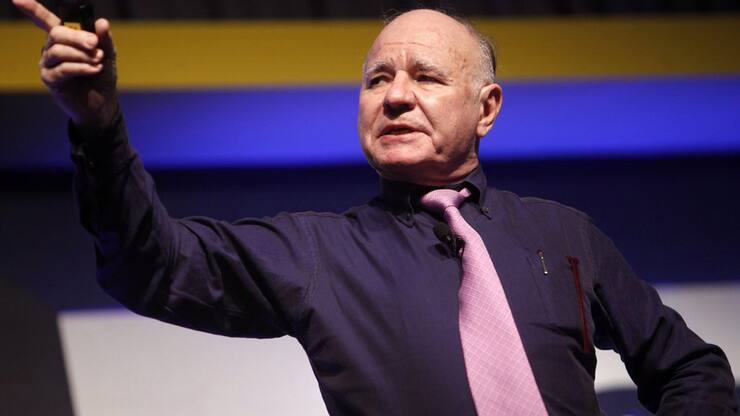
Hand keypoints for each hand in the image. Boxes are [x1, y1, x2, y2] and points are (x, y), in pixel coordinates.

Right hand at [13, 0, 118, 131]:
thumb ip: (104, 40)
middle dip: (77, 37)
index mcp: (64, 38)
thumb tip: (102, 22)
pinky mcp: (50, 78)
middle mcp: (52, 48)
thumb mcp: (107, 56)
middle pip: (56, 33)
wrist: (103, 103)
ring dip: (82, 55)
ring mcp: (48, 63)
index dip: (32, 8)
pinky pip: (63, 68)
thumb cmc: (101, 77)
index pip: (45, 19)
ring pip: (59, 51)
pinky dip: (81, 67)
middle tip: (94, 44)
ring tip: (98, 61)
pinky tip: (94, 69)